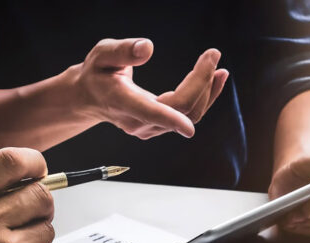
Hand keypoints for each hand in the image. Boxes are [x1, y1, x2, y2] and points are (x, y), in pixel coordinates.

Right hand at [74, 38, 228, 139]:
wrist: (90, 97)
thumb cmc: (97, 73)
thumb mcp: (102, 54)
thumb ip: (123, 50)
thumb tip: (148, 48)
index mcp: (123, 102)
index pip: (151, 113)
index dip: (171, 119)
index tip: (188, 126)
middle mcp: (138, 121)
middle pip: (180, 109)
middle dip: (202, 83)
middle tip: (213, 55)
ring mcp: (149, 128)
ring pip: (188, 115)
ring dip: (208, 91)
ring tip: (219, 68)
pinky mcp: (159, 127)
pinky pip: (188, 115)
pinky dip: (204, 97)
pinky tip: (213, 79)